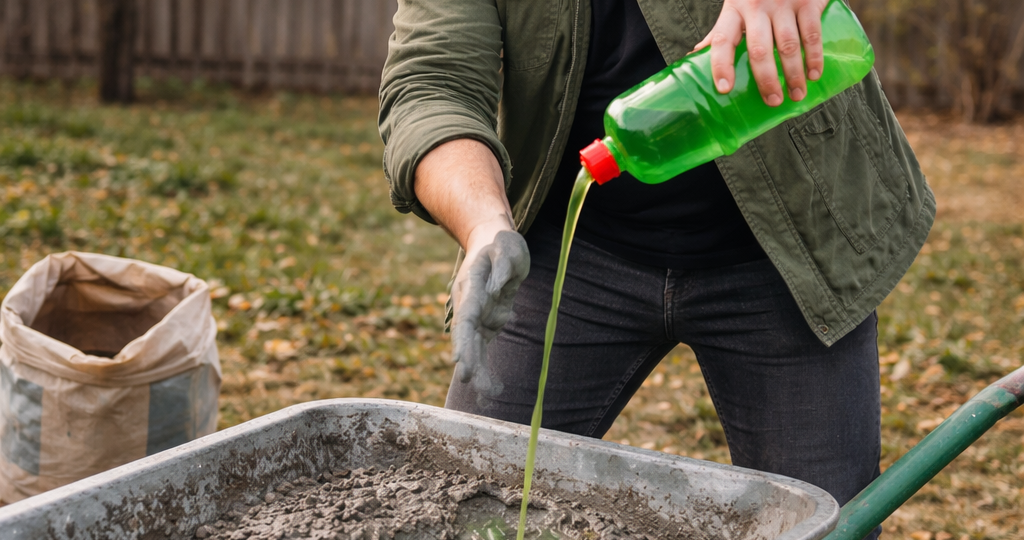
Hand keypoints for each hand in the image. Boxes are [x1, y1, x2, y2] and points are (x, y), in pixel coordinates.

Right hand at [450, 228, 529, 396]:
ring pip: (474, 345)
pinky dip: (485, 365)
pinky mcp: (487, 321)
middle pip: (466, 335)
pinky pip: (483, 346)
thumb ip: (502, 267)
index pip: (465, 316)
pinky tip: (489, 387)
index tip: (460, 358)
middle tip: (470, 381)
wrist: (494, 243)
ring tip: (486, 393)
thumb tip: (493, 292)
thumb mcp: (507, 247)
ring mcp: (476, 314)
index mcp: (470, 286)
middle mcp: (469, 303)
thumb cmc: (502, 243)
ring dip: (478, 368)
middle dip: (468, 359)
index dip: (462, 338)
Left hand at [693, 0, 828, 105]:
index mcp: (734, 10)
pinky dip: (814, 57)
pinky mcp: (808, 1)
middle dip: (766, 80)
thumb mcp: (735, 5)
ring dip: (793, 74)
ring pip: (787, 46)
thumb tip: (695, 54)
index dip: (720, 65)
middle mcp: (757, 6)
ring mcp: (784, 3)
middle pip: (758, 49)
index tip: (724, 89)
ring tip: (796, 95)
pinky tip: (814, 75)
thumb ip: (721, 30)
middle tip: (772, 102)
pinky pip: (811, 33)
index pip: (722, 40)